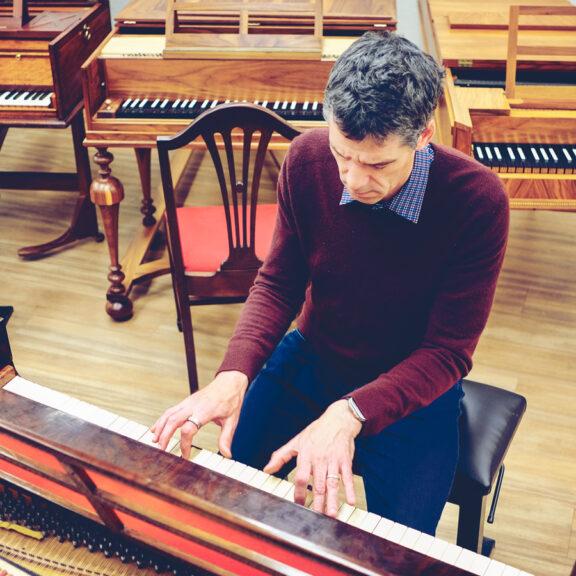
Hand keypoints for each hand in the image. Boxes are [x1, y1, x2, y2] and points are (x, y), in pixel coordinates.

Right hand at [151, 370, 248, 458]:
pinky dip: (162, 420)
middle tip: (160, 450)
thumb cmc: (231, 399)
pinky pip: (170, 410)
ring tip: (154, 441)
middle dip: (164, 436)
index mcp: (204, 411)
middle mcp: (193, 405)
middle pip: (173, 421)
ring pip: (169, 414)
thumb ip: (226, 438)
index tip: (185, 456)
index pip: (188, 429)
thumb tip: (227, 454)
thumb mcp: (232, 420)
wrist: (230, 382)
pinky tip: (156, 429)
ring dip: (160, 427)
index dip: (184, 444)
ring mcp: (188, 402)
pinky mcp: (186, 401)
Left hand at [264, 399, 361, 516]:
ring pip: (333, 482)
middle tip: (317, 516)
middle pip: (318, 483)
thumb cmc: (316, 432)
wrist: (337, 420)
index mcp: (306, 455)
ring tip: (331, 514)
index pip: (301, 477)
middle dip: (318, 501)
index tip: (299, 504)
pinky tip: (351, 501)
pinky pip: (348, 476)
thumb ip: (281, 456)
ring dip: (333, 499)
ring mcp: (333, 460)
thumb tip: (267, 469)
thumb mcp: (296, 441)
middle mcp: (320, 459)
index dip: (299, 492)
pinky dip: (350, 489)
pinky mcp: (345, 460)